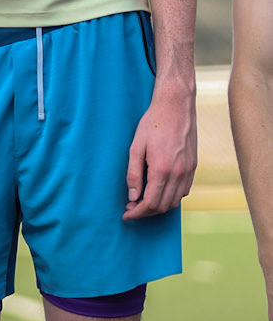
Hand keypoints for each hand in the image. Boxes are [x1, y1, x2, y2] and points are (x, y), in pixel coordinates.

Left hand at [123, 75, 196, 218]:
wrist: (176, 107)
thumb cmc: (152, 124)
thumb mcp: (136, 147)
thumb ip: (133, 174)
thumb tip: (132, 197)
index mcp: (161, 170)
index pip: (150, 203)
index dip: (137, 213)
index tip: (127, 214)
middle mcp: (178, 174)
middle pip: (163, 206)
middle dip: (146, 212)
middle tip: (132, 207)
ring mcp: (188, 171)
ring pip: (176, 201)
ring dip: (160, 206)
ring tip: (144, 201)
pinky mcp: (194, 166)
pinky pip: (184, 191)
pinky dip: (172, 197)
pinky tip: (160, 190)